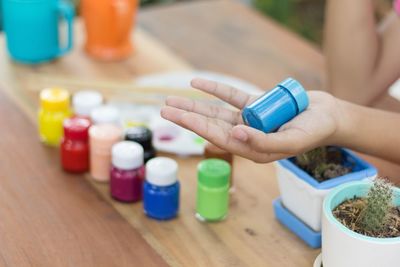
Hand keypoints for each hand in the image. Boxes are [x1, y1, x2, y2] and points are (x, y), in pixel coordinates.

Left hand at [161, 78, 341, 162]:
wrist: (328, 116)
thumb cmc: (313, 132)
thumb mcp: (291, 141)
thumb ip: (263, 142)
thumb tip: (234, 134)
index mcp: (251, 149)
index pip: (218, 138)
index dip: (197, 127)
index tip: (179, 117)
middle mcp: (245, 135)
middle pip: (210, 125)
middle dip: (187, 117)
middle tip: (165, 109)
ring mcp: (249, 120)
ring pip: (215, 111)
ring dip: (194, 105)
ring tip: (172, 100)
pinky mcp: (254, 105)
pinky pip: (231, 96)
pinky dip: (215, 89)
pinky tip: (197, 82)